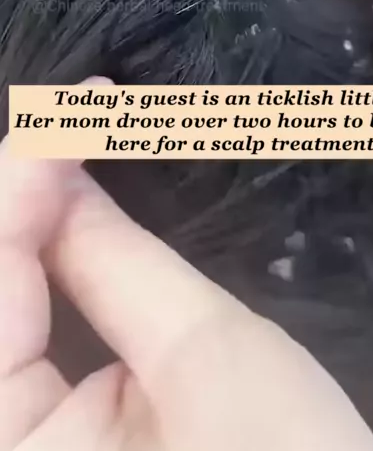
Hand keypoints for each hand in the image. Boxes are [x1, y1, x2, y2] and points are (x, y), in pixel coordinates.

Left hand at [0, 120, 372, 449]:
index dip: (22, 181)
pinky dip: (28, 271)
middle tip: (67, 120)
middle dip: (15, 200)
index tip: (74, 106)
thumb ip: (118, 258)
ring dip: (19, 228)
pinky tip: (52, 220)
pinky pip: (12, 342)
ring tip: (60, 149)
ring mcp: (11, 446)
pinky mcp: (31, 447)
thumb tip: (64, 174)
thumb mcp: (204, 360)